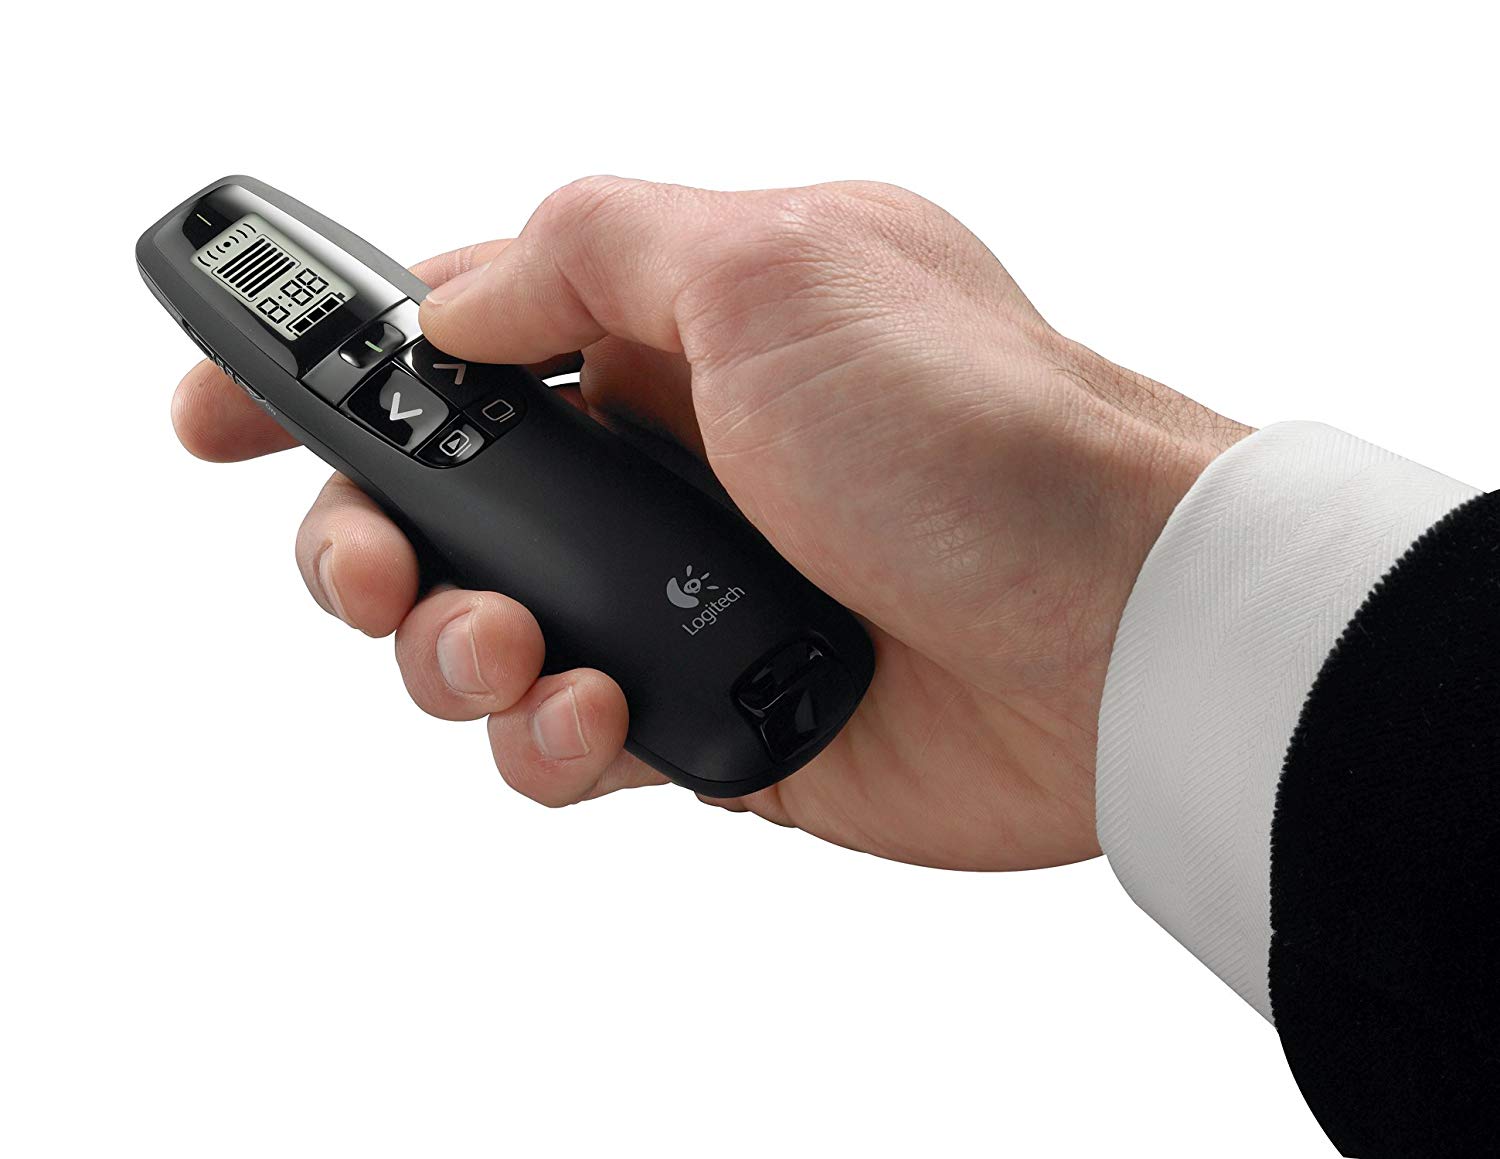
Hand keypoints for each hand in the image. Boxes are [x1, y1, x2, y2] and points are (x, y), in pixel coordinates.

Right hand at [171, 178, 1247, 869]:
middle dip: (366, 543)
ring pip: (477, 635)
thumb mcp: (769, 266)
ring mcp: (680, 594)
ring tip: (508, 648)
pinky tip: (597, 718)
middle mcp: (665, 459)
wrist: (1117, 634)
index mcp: (668, 330)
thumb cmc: (979, 436)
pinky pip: (561, 742)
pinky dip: (545, 742)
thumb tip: (455, 311)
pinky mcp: (709, 717)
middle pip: (435, 506)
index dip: (321, 374)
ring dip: (447, 650)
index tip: (218, 412)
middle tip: (377, 568)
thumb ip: (583, 254)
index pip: (453, 338)